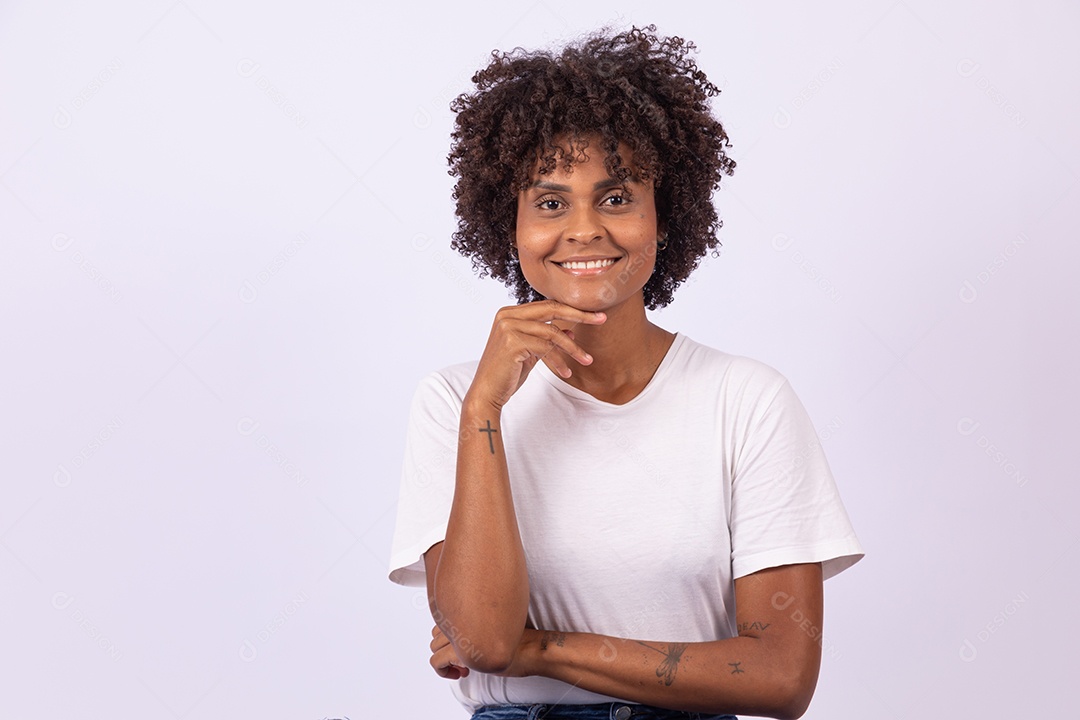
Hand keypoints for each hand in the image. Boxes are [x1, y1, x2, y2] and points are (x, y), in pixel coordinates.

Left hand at [429, 625, 541, 679]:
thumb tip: (462, 631)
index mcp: (471, 608)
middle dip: (446, 648)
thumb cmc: (521, 639)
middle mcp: (462, 618)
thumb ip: (478, 622)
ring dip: (445, 660)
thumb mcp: (497, 624)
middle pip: (436, 633)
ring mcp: (460, 635)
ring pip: (433, 647)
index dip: (451, 635)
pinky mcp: (460, 652)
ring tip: (464, 667)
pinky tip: (461, 673)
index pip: (443, 617)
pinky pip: (436, 662)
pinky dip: (443, 671)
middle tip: (464, 658)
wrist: (533, 649)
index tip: (465, 646)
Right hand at [468, 299, 605, 410]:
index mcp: (510, 313)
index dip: (572, 309)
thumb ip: (547, 338)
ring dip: (573, 347)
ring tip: (586, 360)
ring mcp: (508, 327)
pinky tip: (566, 372)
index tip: (594, 314)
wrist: (486, 393)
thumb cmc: (507, 373)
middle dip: (580, 314)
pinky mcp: (512, 342)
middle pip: (552, 309)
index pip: (547, 305)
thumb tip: (571, 329)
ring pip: (552, 332)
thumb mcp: (531, 352)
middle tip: (602, 319)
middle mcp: (507, 315)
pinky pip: (545, 349)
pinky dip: (559, 361)